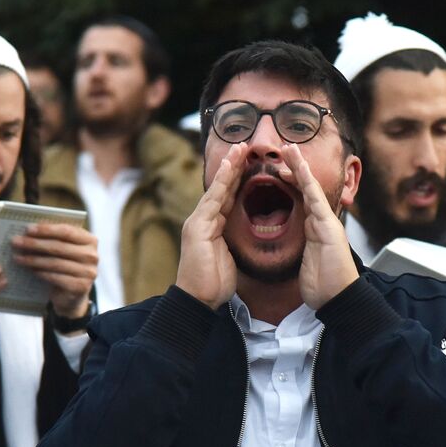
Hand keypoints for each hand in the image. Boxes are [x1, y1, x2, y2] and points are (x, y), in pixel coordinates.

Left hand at [11, 222, 96, 319]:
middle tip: (16, 242)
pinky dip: (40, 273)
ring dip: (33, 259)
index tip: (27, 229)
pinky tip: (29, 270)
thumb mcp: (63, 250)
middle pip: (59, 247)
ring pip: (55, 263)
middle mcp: (92, 255)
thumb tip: (30, 229)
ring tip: (17, 257)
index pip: (66, 231)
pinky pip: (55, 277)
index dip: (46, 230)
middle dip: (35, 244)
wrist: (73, 295)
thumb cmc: (65, 266)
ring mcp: (88, 272)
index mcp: (90, 240)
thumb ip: (53, 238)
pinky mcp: (80, 287)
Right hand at [175, 143, 245, 308]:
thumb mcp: (227, 258)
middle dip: (232, 167)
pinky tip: (231, 167)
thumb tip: (241, 237)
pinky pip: (213, 199)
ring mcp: (198, 222)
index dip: (236, 180)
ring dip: (228, 167)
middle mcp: (202, 220)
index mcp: (210, 227)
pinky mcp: (198, 227)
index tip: (247, 163)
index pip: (225, 198)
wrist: (198, 300)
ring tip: (239, 149)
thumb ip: (231, 242)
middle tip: (244, 146)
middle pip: (220, 188)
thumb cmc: (213, 284)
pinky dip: (222, 182)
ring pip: (216, 189)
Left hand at [279, 143, 357, 308]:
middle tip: (283, 148)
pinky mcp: (329, 227)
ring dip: (300, 167)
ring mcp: (327, 223)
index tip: (278, 169)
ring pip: (311, 188)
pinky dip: (307, 182)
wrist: (338, 299)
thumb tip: (296, 248)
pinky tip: (299, 167)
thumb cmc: (324, 287)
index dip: (291, 182)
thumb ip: (303, 250)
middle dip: (295, 167)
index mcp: (315, 230)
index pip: (301, 199)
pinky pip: (316, 200)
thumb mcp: (307, 263)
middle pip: (307, 188)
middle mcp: (322, 222)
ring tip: (289, 148)